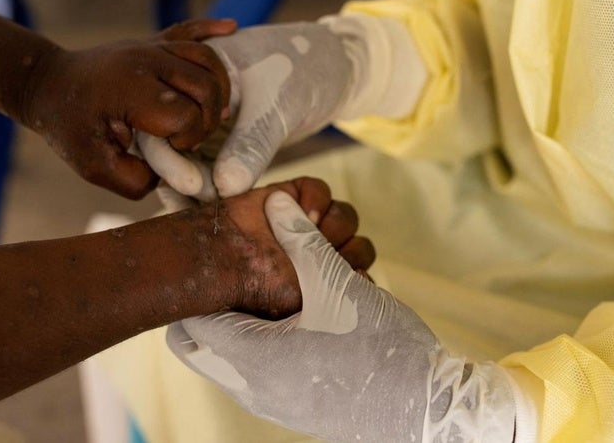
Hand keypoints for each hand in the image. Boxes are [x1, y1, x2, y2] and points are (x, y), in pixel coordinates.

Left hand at [20, 19, 235, 198]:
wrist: (46, 84)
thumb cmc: (69, 127)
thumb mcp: (93, 167)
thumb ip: (135, 180)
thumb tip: (171, 173)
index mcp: (131, 89)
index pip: (186, 114)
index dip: (187, 139)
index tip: (169, 149)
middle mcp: (145, 61)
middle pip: (206, 85)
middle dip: (208, 119)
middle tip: (190, 137)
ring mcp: (150, 48)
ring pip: (207, 59)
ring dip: (219, 88)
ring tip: (213, 112)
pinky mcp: (152, 42)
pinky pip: (188, 29)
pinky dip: (212, 29)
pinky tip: (232, 28)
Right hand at [138, 22, 353, 199]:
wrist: (329, 68)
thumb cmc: (301, 69)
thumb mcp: (275, 105)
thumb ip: (251, 144)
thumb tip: (225, 188)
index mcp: (187, 74)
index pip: (161, 118)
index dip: (169, 156)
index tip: (193, 185)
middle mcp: (186, 98)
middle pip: (166, 144)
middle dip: (179, 178)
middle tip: (205, 204)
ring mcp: (201, 122)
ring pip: (185, 162)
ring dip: (194, 189)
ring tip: (210, 216)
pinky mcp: (220, 142)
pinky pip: (206, 169)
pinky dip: (210, 189)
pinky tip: (218, 212)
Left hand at [168, 192, 516, 441]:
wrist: (424, 411)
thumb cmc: (379, 349)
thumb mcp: (337, 284)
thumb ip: (301, 240)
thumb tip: (276, 203)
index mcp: (250, 356)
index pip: (189, 319)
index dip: (199, 282)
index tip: (216, 258)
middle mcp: (248, 386)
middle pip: (200, 341)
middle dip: (214, 303)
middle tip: (240, 273)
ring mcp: (268, 402)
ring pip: (228, 356)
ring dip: (242, 321)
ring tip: (272, 291)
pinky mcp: (289, 407)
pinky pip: (253, 372)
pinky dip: (261, 342)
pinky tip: (296, 318)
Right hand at [170, 177, 374, 318]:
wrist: (221, 258)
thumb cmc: (258, 287)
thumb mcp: (302, 297)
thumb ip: (338, 285)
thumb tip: (365, 276)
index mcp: (324, 284)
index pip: (362, 275)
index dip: (358, 272)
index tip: (348, 276)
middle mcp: (319, 254)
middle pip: (360, 246)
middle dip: (348, 250)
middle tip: (324, 255)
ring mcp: (307, 224)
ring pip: (345, 216)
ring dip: (334, 225)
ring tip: (311, 231)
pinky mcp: (293, 196)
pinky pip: (321, 190)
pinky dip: (316, 198)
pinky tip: (302, 212)